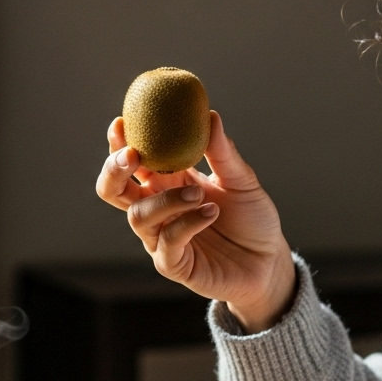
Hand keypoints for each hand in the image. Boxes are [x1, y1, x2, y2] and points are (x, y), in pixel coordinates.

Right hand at [95, 112, 294, 331]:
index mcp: (166, 183)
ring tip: (198, 193)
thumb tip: (210, 115)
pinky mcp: (173, 264)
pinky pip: (167, 242)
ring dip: (165, 200)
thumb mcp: (241, 180)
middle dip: (114, 170)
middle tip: (133, 155)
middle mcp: (157, 209)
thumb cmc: (250, 219)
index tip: (121, 123)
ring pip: (138, 216)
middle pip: (113, 190)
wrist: (268, 260)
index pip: (132, 162)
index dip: (120, 143)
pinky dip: (187, 223)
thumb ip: (223, 152)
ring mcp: (161, 238)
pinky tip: (211, 212)